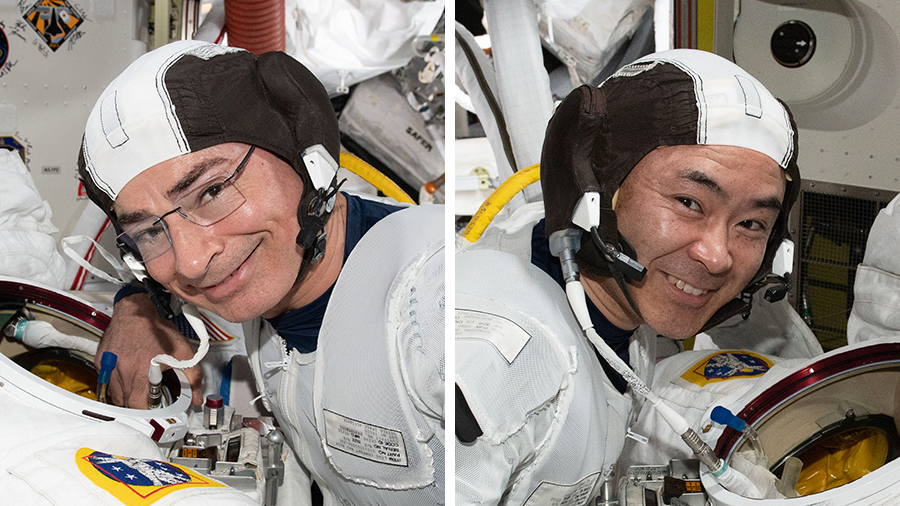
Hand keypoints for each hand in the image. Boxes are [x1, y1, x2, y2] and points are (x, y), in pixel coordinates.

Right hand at [95, 292, 203, 407]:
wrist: (137, 309)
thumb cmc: (157, 328)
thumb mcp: (182, 351)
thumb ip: (193, 376)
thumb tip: (196, 397)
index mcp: (140, 371)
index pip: (137, 405)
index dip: (145, 413)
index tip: (152, 413)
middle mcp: (121, 370)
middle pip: (125, 402)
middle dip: (136, 405)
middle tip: (147, 402)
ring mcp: (108, 366)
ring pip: (114, 392)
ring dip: (126, 396)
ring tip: (138, 390)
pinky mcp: (100, 360)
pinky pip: (106, 380)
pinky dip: (116, 383)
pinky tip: (127, 376)